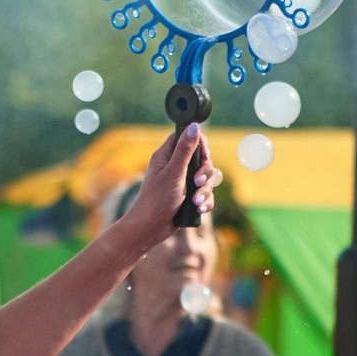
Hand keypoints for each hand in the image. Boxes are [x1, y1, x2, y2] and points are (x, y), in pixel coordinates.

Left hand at [116, 125, 214, 247]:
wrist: (150, 229)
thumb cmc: (156, 200)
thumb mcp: (173, 172)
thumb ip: (185, 150)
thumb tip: (195, 126)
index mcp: (166, 156)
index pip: (186, 137)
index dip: (199, 144)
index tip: (203, 156)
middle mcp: (175, 167)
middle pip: (202, 159)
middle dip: (204, 173)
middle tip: (196, 183)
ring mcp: (182, 182)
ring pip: (206, 179)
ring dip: (205, 191)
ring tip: (195, 202)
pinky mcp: (188, 197)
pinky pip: (205, 194)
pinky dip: (205, 201)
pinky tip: (198, 209)